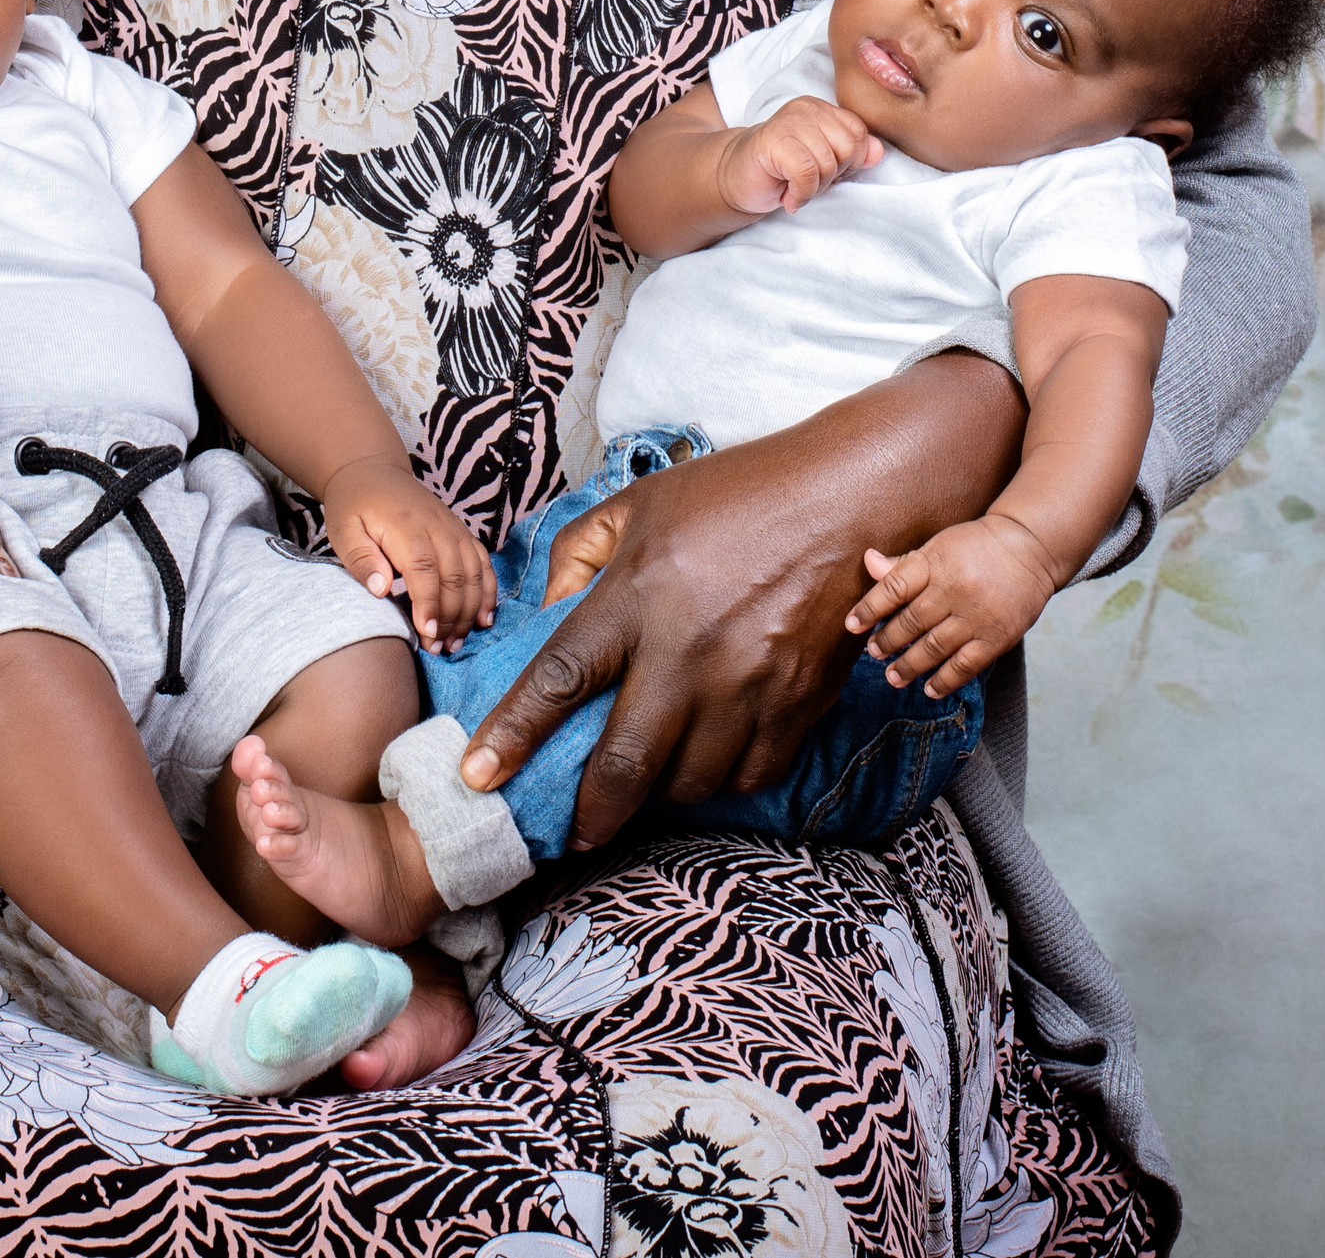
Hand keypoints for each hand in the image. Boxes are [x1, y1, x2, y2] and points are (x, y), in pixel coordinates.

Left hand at [322, 454, 494, 650]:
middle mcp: (436, 526)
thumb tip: (382, 589)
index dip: (429, 604)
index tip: (426, 634)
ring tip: (456, 642)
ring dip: (469, 611)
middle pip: (454, 576)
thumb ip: (362, 560)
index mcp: (405, 526)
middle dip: (450, 617)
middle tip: (438, 649)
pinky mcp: (461, 532)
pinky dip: (487, 591)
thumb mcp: (344, 531)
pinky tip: (483, 618)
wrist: (373, 472)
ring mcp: (453, 528)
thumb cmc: (354, 505)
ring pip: (474, 573)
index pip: (424, 569)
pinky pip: (483, 562)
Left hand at [459, 352, 1023, 847]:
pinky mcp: (796, 707)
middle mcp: (687, 651)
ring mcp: (747, 686)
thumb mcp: (640, 503)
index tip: (478, 777)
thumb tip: (546, 617)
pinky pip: (747, 776)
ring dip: (661, 791)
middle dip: (589, 813)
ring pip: (689, 782)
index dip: (512, 736)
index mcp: (637, 596)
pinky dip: (722, 778)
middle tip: (573, 830)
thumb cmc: (736, 495)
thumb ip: (578, 555)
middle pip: (623, 763)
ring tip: (649, 775)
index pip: (558, 680)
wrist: (846, 502)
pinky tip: (711, 754)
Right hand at [712, 96, 882, 218]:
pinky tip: (787, 197)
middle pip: (846, 147)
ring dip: (814, 188)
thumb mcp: (824, 164)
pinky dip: (800, 194)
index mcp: (820, 109)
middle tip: (808, 182)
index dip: (849, 162)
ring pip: (827, 162)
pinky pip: (806, 173)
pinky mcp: (772, 141)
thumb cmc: (782, 173)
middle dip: (832, 175)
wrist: (734, 181)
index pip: (858, 133)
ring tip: (794, 188)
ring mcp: (787, 122)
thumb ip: (852, 155)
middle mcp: (805, 109)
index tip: (826, 174)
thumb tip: (878, 152)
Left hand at [845, 514, 1060, 698]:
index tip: (852, 625)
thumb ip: (905, 563)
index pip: (894, 587)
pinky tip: (929, 689)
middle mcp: (954, 589)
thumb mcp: (939, 546)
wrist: (1031, 548)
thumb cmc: (976, 546)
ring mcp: (977, 616)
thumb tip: (869, 562)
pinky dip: (945, 680)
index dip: (869, 608)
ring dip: (910, 666)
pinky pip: (966, 664)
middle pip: (912, 621)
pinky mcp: (997, 637)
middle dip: (888, 641)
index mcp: (935, 562)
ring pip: (934, 647)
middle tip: (874, 653)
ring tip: (893, 677)